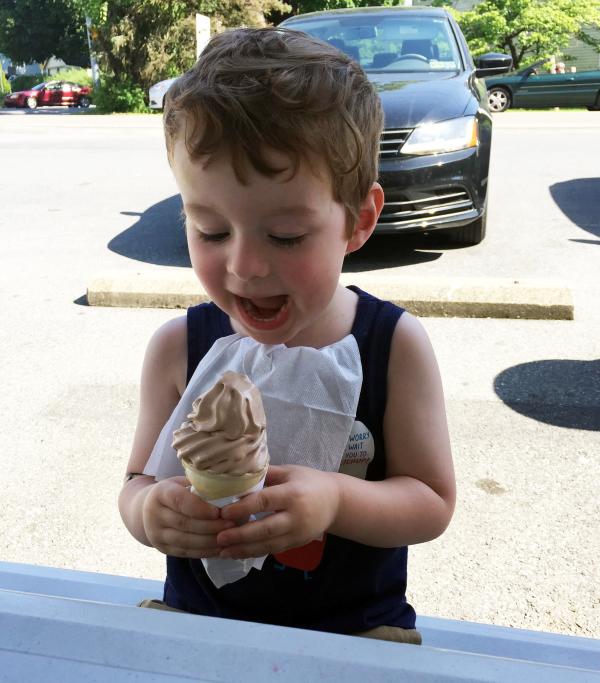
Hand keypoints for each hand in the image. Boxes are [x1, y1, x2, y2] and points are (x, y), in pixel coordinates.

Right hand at [142, 476, 235, 558]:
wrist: (148, 509)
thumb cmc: (175, 491)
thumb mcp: (183, 483)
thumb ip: (199, 486)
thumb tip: (227, 490)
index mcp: (160, 493)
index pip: (179, 501)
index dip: (200, 508)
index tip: (218, 512)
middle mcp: (154, 514)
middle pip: (184, 523)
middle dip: (210, 526)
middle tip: (231, 525)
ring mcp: (156, 534)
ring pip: (186, 541)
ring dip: (209, 541)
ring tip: (228, 538)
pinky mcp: (162, 549)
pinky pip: (186, 552)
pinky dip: (204, 552)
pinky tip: (220, 549)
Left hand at [216, 465, 340, 559]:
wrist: (336, 502)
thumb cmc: (309, 481)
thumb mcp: (290, 471)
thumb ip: (266, 475)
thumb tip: (238, 475)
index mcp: (293, 493)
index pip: (265, 502)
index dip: (243, 507)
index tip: (223, 512)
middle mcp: (296, 516)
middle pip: (265, 528)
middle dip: (240, 535)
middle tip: (219, 538)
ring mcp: (297, 533)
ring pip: (268, 544)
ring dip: (244, 549)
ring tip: (223, 551)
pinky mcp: (297, 543)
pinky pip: (273, 550)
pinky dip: (254, 552)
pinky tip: (238, 553)